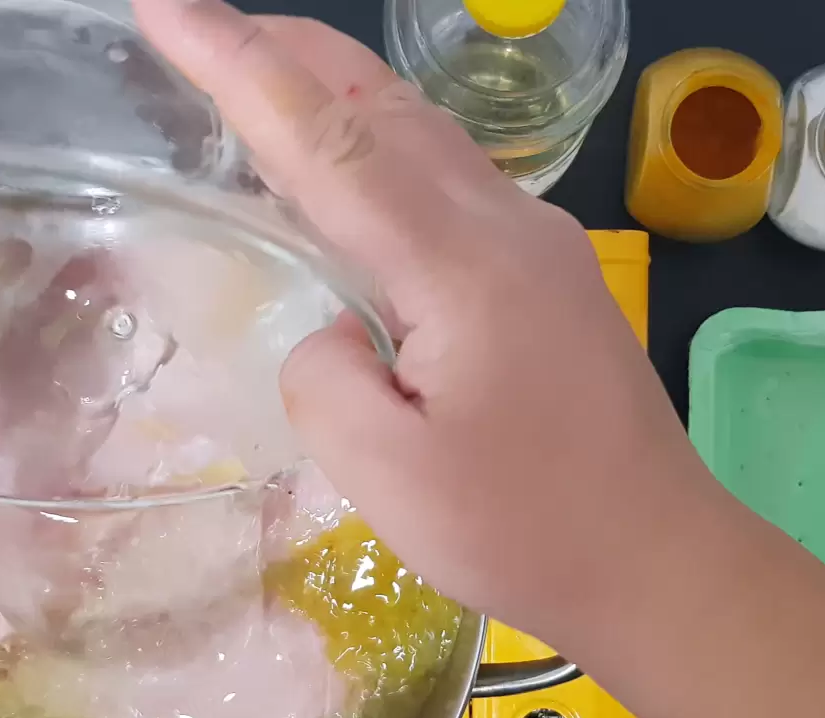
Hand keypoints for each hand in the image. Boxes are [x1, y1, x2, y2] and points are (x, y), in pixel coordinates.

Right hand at [136, 2, 726, 647]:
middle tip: (199, 25)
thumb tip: (329, 329)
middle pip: (383, 107)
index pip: (329, 142)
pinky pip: (450, 177)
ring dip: (338, 92)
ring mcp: (538, 241)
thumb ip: (324, 380)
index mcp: (460, 264)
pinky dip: (381, 146)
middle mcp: (506, 225)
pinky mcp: (550, 271)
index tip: (166, 9)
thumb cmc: (526, 528)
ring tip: (264, 72)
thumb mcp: (390, 477)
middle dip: (286, 52)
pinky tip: (352, 171)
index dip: (239, 68)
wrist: (658, 556)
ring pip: (423, 133)